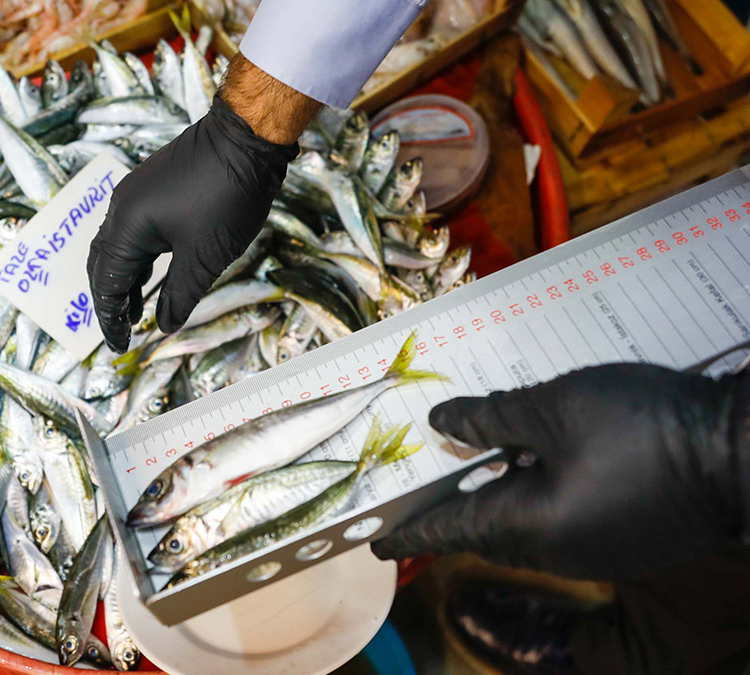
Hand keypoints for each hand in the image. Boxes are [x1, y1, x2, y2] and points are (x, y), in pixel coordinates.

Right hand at [87, 56, 309, 351]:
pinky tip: (152, 273)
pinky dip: (136, 259)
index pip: (107, 285)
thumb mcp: (203, 259)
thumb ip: (180, 297)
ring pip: (116, 246)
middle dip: (110, 301)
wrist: (246, 137)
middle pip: (102, 265)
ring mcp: (135, 194)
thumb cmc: (225, 197)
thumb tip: (164, 327)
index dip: (112, 319)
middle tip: (122, 332)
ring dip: (124, 280)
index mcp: (125, 228)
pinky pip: (131, 230)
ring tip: (137, 310)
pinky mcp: (153, 186)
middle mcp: (121, 209)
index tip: (120, 347)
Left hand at [372, 364, 747, 581]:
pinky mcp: (626, 536)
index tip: (377, 541)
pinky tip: (534, 461)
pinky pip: (561, 522)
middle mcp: (559, 550)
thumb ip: (490, 417)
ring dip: (494, 498)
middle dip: (450, 513)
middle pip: (486, 532)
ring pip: (525, 526)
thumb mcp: (555, 408)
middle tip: (416, 496)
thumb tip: (441, 424)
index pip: (452, 531)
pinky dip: (534, 496)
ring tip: (467, 468)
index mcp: (531, 524)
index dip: (412, 530)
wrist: (743, 451)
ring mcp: (597, 549)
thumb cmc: (645, 427)